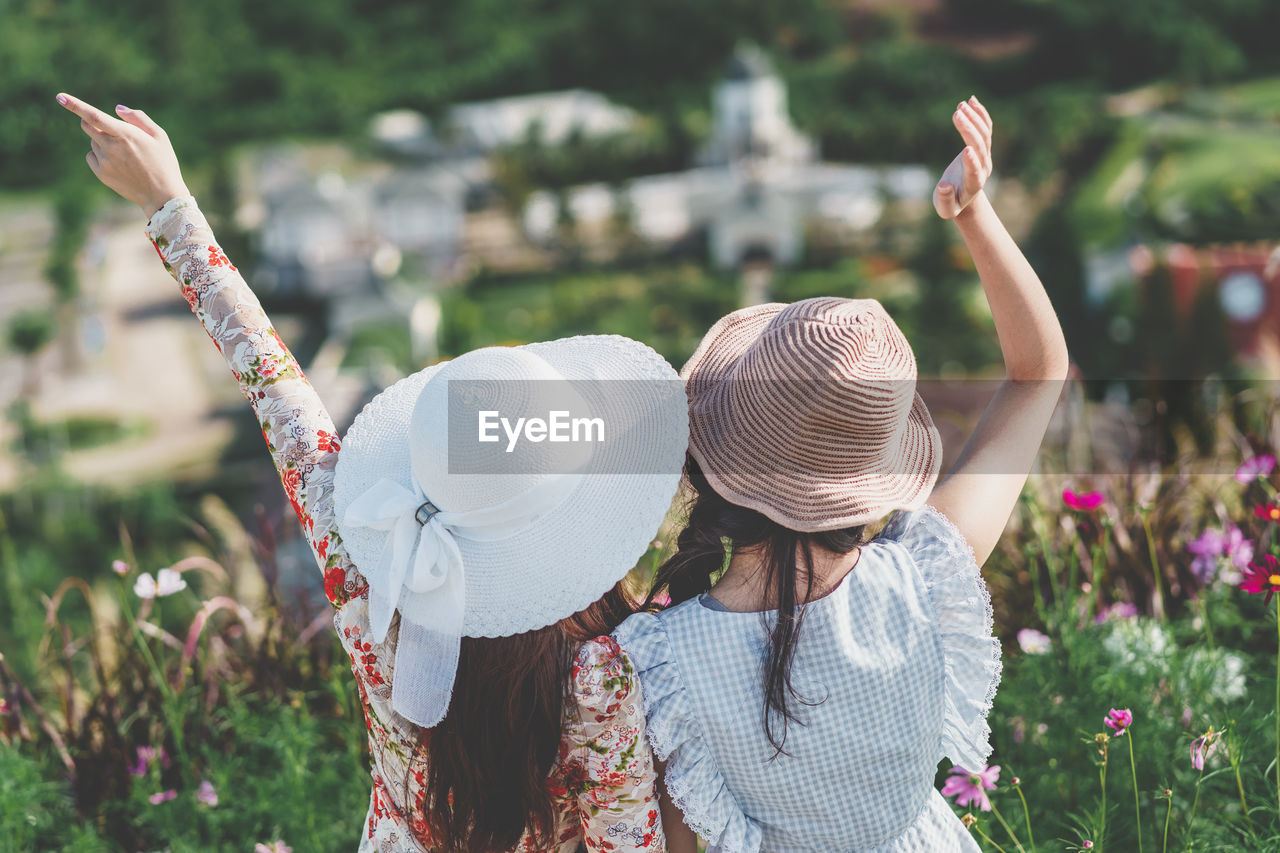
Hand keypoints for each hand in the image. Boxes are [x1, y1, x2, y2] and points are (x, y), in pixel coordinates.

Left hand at [55, 93, 189, 218]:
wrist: (162, 196)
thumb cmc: (164, 163)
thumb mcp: (160, 136)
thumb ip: (138, 118)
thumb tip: (116, 109)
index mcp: (126, 135)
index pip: (94, 116)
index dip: (76, 105)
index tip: (60, 97)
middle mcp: (112, 147)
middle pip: (87, 126)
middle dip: (92, 122)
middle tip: (107, 129)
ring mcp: (105, 161)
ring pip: (93, 142)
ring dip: (102, 142)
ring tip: (125, 155)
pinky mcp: (102, 174)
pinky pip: (91, 157)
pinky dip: (99, 155)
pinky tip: (117, 164)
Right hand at [932, 96, 992, 219]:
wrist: (965, 197)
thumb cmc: (951, 204)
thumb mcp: (945, 209)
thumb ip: (944, 200)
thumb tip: (944, 185)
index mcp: (974, 183)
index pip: (975, 170)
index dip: (972, 161)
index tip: (965, 150)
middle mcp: (984, 167)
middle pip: (980, 146)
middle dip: (969, 130)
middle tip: (957, 114)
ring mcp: (986, 155)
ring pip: (984, 134)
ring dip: (974, 118)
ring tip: (961, 105)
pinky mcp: (984, 147)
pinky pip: (985, 127)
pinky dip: (980, 114)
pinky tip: (971, 101)